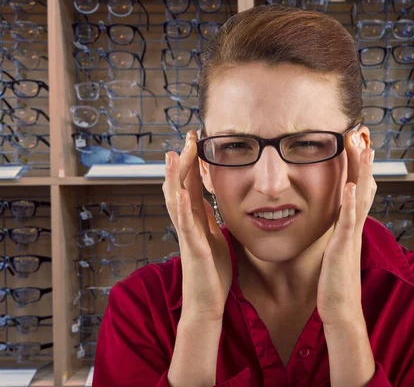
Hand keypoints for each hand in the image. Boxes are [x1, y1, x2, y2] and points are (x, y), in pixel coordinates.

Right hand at [162, 130, 231, 322]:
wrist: (207, 303)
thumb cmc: (211, 273)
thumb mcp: (213, 238)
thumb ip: (208, 219)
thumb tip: (207, 200)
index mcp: (194, 220)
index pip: (191, 184)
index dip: (192, 162)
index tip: (196, 139)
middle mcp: (187, 224)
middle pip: (180, 186)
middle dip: (184, 161)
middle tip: (189, 136)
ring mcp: (187, 236)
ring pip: (176, 202)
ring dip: (175, 178)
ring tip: (174, 155)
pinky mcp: (193, 250)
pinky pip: (185, 226)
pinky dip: (182, 209)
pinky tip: (182, 193)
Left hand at [317, 130, 375, 325]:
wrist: (341, 310)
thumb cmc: (333, 282)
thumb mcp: (335, 250)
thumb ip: (335, 233)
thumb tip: (332, 221)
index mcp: (350, 226)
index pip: (358, 189)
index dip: (360, 166)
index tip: (360, 144)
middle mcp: (355, 227)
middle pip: (364, 185)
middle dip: (362, 160)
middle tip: (362, 134)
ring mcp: (351, 236)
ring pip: (361, 197)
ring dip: (361, 172)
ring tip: (362, 147)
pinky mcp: (344, 248)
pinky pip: (349, 222)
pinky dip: (351, 203)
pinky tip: (351, 186)